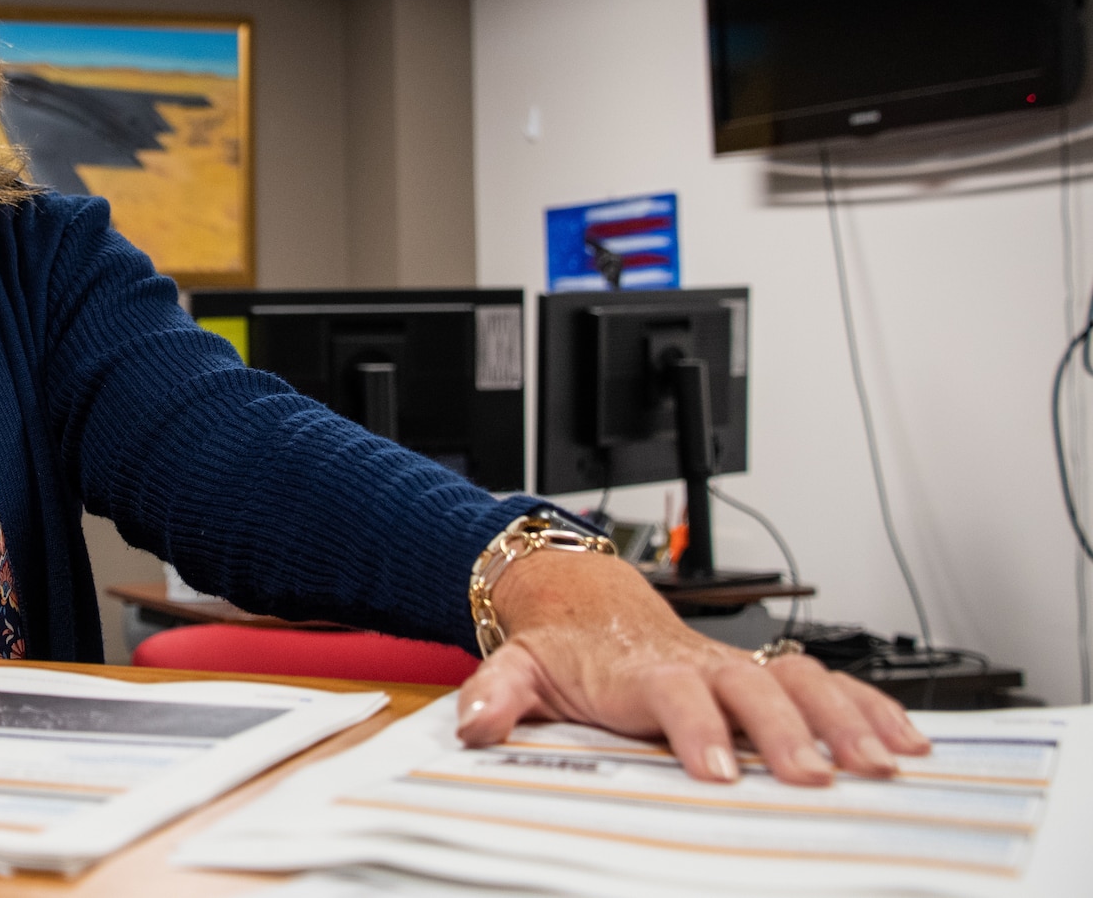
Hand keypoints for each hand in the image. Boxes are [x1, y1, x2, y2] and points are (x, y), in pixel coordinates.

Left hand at [455, 549, 930, 784]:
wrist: (583, 601)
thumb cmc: (561, 646)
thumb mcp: (516, 667)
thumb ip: (495, 693)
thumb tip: (474, 723)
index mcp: (639, 668)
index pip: (672, 694)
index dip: (695, 729)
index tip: (715, 770)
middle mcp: (696, 663)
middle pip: (751, 688)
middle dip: (787, 732)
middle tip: (816, 779)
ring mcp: (734, 666)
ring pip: (799, 679)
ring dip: (844, 718)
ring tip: (883, 764)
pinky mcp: (760, 675)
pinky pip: (824, 681)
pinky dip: (869, 706)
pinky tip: (907, 740)